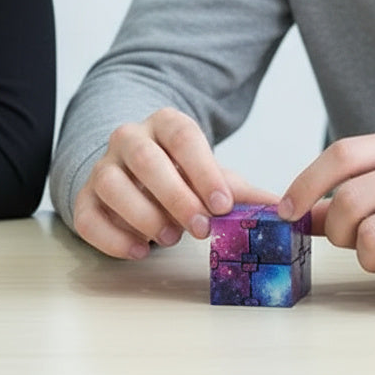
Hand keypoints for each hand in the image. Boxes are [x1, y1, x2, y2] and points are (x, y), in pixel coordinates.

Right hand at [73, 107, 276, 258]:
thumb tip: (289, 212)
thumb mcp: (211, 176)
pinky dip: (111, 237)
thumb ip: (245, 193)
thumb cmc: (179, 174)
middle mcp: (129, 138)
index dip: (203, 170)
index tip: (223, 205)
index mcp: (164, 123)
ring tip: (170, 238)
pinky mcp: (85, 197)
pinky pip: (88, 215)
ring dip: (142, 213)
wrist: (134, 171)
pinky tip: (139, 250)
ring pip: (111, 182)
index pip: (182, 136)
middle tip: (201, 227)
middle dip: (175, 195)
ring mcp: (103, 166)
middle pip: (146, 159)